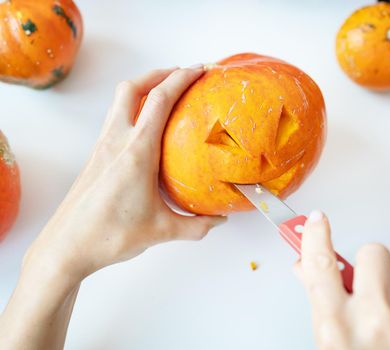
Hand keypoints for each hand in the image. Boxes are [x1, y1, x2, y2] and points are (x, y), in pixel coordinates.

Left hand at [25, 66, 225, 280]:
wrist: (66, 247)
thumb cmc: (110, 236)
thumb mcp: (162, 231)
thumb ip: (196, 225)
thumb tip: (219, 220)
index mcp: (137, 152)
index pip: (160, 100)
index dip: (181, 78)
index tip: (199, 70)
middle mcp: (116, 141)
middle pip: (133, 87)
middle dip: (159, 74)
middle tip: (181, 74)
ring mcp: (102, 147)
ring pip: (120, 101)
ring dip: (142, 89)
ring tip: (165, 95)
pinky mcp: (95, 157)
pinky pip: (115, 120)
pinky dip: (132, 110)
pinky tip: (146, 129)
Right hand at [295, 211, 389, 349]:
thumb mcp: (334, 349)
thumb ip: (322, 306)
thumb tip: (308, 269)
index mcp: (340, 330)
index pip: (321, 264)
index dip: (314, 236)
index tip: (314, 222)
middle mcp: (379, 317)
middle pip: (370, 252)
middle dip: (366, 266)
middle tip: (367, 288)